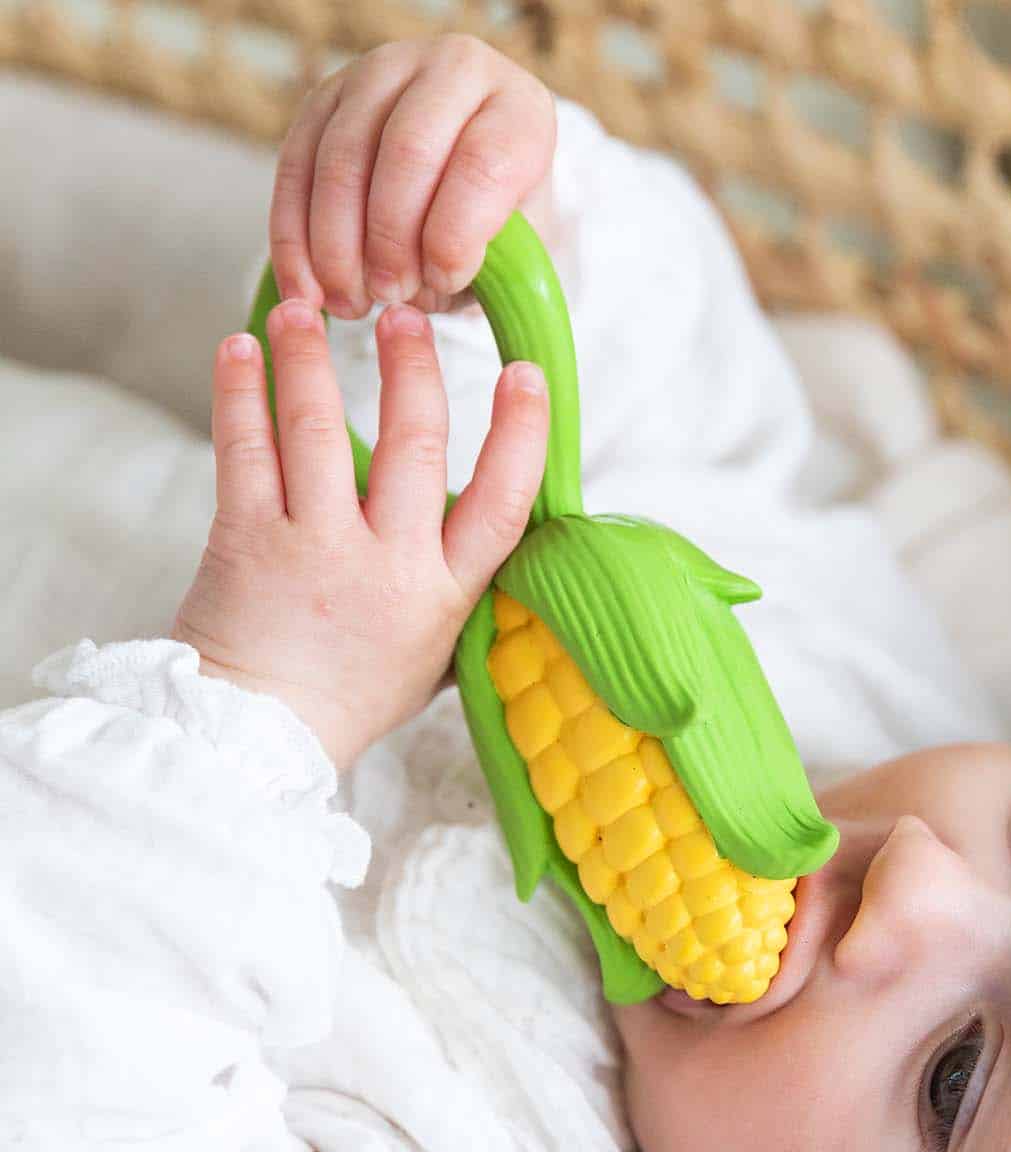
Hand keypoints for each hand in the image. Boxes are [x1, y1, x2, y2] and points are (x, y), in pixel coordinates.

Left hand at [171, 298, 547, 767]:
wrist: (260, 736)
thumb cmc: (352, 695)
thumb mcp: (434, 654)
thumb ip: (462, 592)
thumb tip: (495, 536)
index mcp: (443, 593)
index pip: (499, 503)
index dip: (519, 435)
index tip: (524, 375)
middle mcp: (387, 565)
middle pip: (414, 446)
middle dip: (413, 369)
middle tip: (405, 315)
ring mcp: (314, 548)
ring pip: (321, 432)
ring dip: (313, 360)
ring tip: (305, 312)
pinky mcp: (246, 540)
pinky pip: (244, 451)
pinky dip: (240, 394)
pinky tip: (240, 350)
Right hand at [270, 34, 555, 317]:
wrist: (468, 178)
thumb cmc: (500, 224)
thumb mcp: (516, 249)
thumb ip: (485, 267)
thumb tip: (418, 289)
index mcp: (518, 109)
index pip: (483, 163)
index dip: (455, 233)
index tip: (443, 282)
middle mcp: (453, 72)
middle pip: (407, 152)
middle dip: (390, 239)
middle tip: (388, 296)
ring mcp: (382, 73)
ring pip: (343, 158)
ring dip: (337, 245)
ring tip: (350, 304)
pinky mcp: (326, 96)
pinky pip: (296, 165)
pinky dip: (295, 236)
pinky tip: (306, 289)